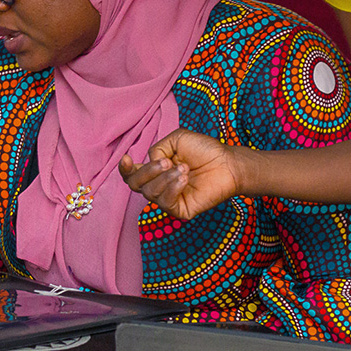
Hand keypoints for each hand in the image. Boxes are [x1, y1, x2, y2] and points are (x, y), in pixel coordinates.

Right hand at [118, 128, 243, 219]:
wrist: (226, 163)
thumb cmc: (205, 150)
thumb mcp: (176, 140)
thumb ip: (157, 149)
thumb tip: (150, 162)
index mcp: (155, 169)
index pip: (131, 173)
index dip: (124, 168)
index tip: (127, 158)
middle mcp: (159, 185)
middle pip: (134, 184)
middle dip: (147, 171)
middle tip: (166, 161)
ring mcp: (168, 198)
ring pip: (149, 193)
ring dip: (165, 177)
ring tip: (184, 168)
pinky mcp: (179, 210)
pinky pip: (165, 203)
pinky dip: (172, 187)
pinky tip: (184, 178)